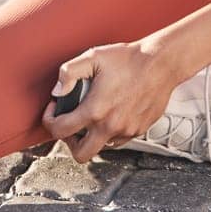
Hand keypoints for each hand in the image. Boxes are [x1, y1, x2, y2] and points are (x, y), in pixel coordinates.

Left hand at [41, 40, 179, 162]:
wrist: (161, 63)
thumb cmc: (128, 59)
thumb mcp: (93, 57)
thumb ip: (68, 72)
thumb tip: (57, 92)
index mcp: (95, 110)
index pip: (60, 131)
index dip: (50, 121)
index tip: (54, 109)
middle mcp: (110, 126)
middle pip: (81, 154)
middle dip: (70, 143)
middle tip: (71, 124)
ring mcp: (126, 131)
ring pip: (101, 147)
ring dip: (92, 136)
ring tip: (93, 115)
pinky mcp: (139, 130)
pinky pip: (119, 140)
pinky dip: (111, 132)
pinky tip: (112, 112)